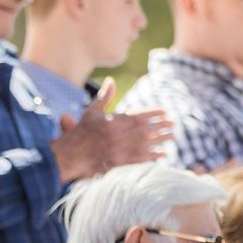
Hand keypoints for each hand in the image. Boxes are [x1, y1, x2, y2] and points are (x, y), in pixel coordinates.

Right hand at [50, 78, 173, 183]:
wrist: (69, 155)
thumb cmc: (81, 133)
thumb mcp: (92, 112)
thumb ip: (104, 96)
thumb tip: (111, 80)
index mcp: (113, 121)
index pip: (138, 115)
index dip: (154, 114)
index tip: (165, 112)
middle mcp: (117, 135)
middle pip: (145, 129)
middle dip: (161, 126)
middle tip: (174, 124)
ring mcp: (118, 150)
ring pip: (145, 143)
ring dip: (160, 140)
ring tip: (172, 136)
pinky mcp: (117, 163)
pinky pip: (139, 159)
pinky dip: (152, 156)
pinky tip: (163, 154)